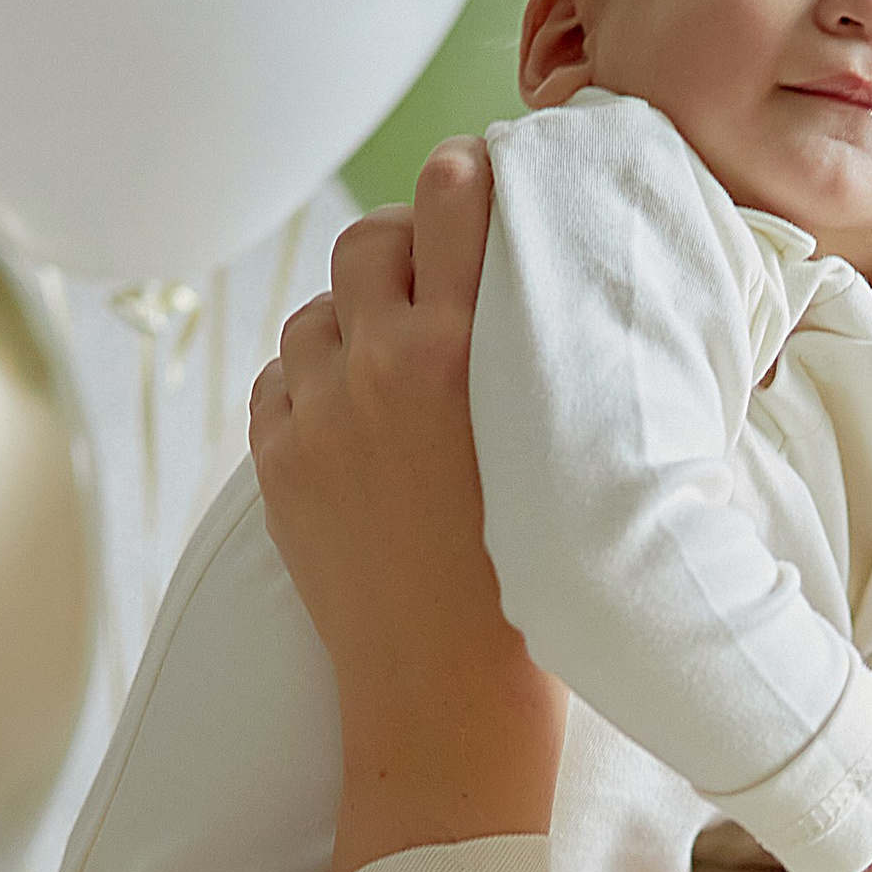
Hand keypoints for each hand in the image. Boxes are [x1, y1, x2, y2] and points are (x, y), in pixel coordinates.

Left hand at [250, 142, 566, 871]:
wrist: (449, 696)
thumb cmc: (542, 582)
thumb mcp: (573, 452)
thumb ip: (565, 363)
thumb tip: (595, 300)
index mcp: (464, 353)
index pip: (450, 201)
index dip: (464, 175)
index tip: (479, 176)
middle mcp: (379, 368)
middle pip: (366, 239)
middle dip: (400, 243)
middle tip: (433, 273)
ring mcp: (317, 416)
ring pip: (315, 312)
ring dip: (352, 320)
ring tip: (392, 361)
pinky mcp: (275, 465)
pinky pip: (279, 382)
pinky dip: (312, 384)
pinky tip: (353, 419)